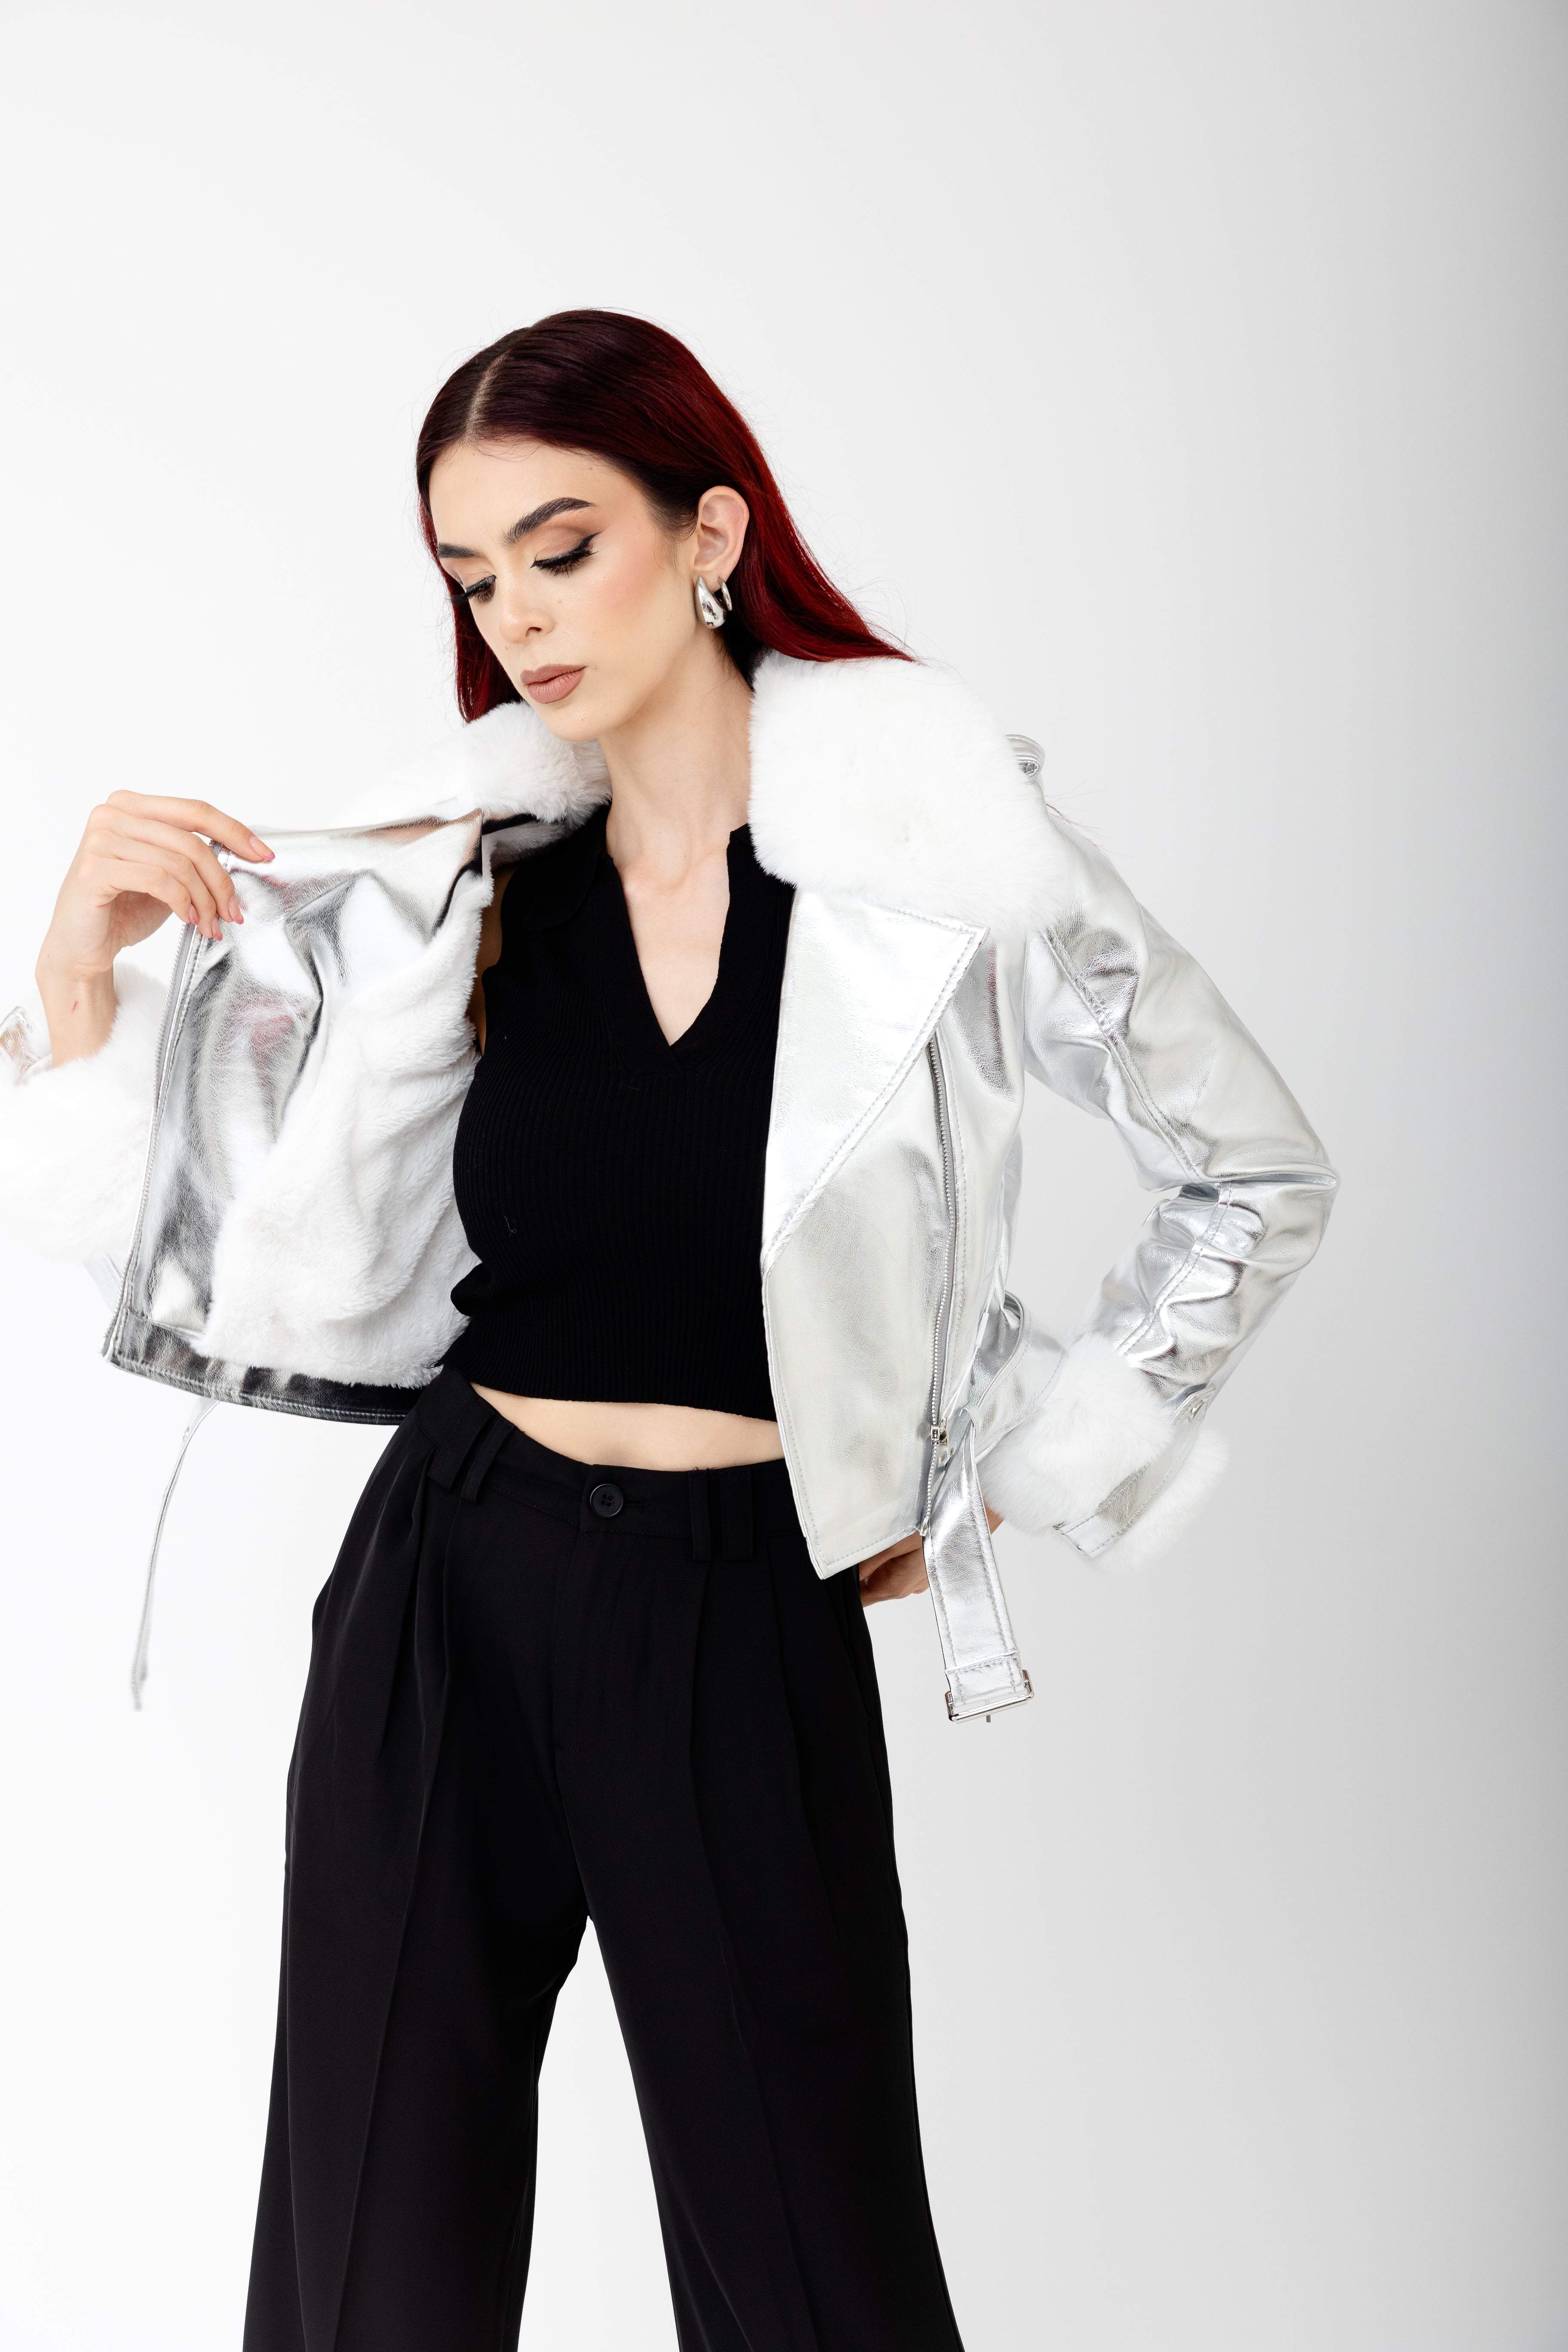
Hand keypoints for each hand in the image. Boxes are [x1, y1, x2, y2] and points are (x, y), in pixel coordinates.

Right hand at [36, 792, 272, 1064]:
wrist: (82, 945)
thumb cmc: (123, 908)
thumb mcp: (168, 874)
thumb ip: (193, 856)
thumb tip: (243, 855)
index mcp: (130, 805)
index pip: (196, 810)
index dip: (235, 832)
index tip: (263, 855)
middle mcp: (112, 814)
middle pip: (192, 840)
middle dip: (222, 880)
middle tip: (234, 910)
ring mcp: (100, 839)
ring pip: (179, 863)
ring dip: (205, 899)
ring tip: (209, 922)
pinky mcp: (94, 869)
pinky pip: (158, 880)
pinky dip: (182, 903)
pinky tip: (187, 918)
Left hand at [857, 1505, 1003, 1605]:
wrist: (971, 1514)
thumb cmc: (936, 1525)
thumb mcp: (893, 1541)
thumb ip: (867, 1561)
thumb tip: (846, 1576)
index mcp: (894, 1586)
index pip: (861, 1599)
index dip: (846, 1588)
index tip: (836, 1573)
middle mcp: (907, 1588)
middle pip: (873, 1584)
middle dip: (860, 1569)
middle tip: (852, 1545)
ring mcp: (919, 1579)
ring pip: (887, 1573)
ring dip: (879, 1559)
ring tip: (877, 1535)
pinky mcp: (927, 1567)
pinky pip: (903, 1566)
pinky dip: (895, 1555)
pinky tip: (897, 1535)